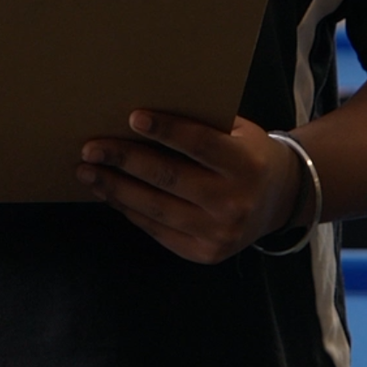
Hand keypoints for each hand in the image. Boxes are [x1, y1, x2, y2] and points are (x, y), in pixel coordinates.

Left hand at [77, 111, 303, 263]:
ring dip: (116, 189)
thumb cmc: (248, 154)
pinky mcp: (205, 253)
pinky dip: (129, 210)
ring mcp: (220, 233)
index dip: (166, 130)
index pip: (200, 144)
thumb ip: (201, 124)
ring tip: (87, 173)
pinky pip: (158, 230)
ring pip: (156, 209)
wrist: (279, 200)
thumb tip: (141, 113)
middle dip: (124, 161)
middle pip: (169, 178)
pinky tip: (110, 194)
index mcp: (247, 164)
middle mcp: (235, 202)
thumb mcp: (238, 132)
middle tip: (90, 148)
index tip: (132, 117)